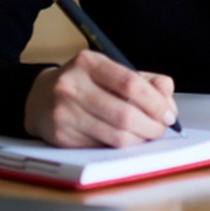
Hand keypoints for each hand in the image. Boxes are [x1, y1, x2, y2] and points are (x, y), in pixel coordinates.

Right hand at [23, 49, 177, 147]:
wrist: (41, 98)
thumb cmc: (86, 85)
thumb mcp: (113, 72)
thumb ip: (146, 81)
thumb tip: (167, 98)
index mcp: (88, 62)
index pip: (130, 83)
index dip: (156, 103)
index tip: (168, 114)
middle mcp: (71, 85)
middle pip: (125, 114)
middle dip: (151, 127)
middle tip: (161, 130)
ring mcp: (63, 112)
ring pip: (115, 136)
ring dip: (139, 140)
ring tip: (146, 136)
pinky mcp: (61, 136)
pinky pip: (102, 147)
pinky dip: (120, 147)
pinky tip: (124, 139)